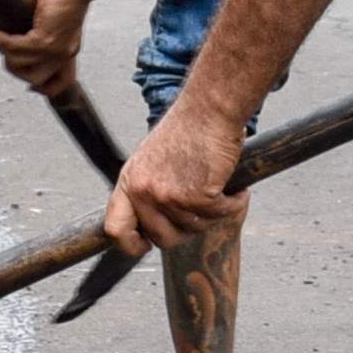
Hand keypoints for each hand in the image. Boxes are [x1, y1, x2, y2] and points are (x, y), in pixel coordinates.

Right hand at [0, 0, 101, 101]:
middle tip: (1, 40)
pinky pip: (12, 47)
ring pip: (17, 66)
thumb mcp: (47, 13)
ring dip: (0, 49)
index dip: (39, 87)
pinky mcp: (45, 39)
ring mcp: (55, 50)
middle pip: (30, 80)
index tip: (24, 77)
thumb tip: (5, 32)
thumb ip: (30, 28)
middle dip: (10, 63)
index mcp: (66, 49)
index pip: (59, 84)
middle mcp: (63, 54)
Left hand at [102, 103, 243, 259]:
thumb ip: (147, 191)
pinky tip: (237, 189)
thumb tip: (151, 225)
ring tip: (220, 187)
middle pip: (163, 238)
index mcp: (130, 182)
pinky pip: (220, 214)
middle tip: (202, 209)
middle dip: (186, 229)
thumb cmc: (187, 129)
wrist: (209, 108)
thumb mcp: (151, 160)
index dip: (130, 244)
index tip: (147, 244)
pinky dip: (233, 203)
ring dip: (214, 212)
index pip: (115, 229)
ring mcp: (169, 195)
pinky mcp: (197, 195)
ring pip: (195, 228)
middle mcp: (144, 191)